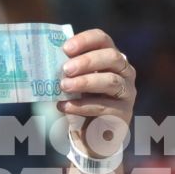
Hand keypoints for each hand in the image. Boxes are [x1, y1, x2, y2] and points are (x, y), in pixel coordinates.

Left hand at [58, 29, 135, 159]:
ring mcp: (127, 93)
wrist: (91, 134)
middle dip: (87, 61)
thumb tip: (47, 59)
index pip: (102, 39)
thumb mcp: (75, 81)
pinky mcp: (123, 114)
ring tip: (64, 86)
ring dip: (85, 82)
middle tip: (66, 69)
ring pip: (111, 81)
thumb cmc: (82, 101)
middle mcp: (125, 72)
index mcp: (111, 57)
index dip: (85, 40)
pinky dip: (81, 106)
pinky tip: (64, 107)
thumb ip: (68, 69)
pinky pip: (104, 107)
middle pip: (111, 57)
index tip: (66, 48)